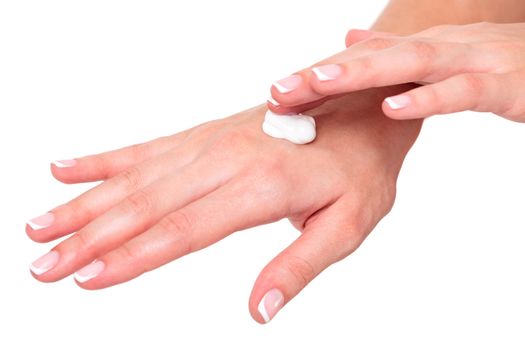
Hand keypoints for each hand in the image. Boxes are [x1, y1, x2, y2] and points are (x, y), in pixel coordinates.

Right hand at [27, 87, 420, 322]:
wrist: (364, 108)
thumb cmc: (360, 171)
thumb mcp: (347, 225)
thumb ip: (299, 265)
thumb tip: (260, 311)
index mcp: (262, 186)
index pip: (184, 229)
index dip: (132, 257)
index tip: (86, 278)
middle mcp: (227, 158)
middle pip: (146, 204)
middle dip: (89, 238)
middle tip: (42, 265)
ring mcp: (212, 141)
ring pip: (136, 176)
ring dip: (84, 204)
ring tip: (38, 224)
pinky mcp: (206, 133)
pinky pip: (148, 147)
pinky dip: (105, 161)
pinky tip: (67, 169)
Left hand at [268, 23, 524, 121]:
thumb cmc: (498, 64)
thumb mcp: (444, 58)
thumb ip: (396, 53)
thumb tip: (349, 42)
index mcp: (424, 49)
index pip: (362, 62)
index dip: (318, 76)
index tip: (277, 95)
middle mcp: (443, 48)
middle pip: (375, 58)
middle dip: (325, 73)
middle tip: (281, 91)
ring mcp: (473, 62)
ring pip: (411, 63)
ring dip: (363, 73)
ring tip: (321, 83)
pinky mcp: (504, 85)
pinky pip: (462, 91)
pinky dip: (427, 98)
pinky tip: (393, 106)